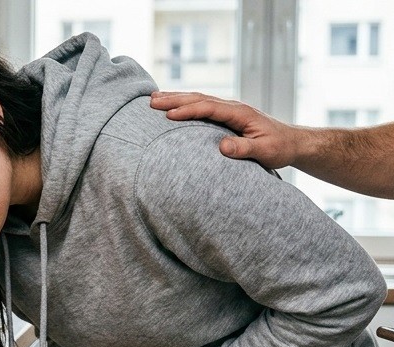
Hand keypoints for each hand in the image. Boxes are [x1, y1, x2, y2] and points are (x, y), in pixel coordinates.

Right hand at [150, 91, 300, 169]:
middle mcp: (233, 106)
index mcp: (240, 113)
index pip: (209, 108)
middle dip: (174, 99)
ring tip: (154, 98)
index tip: (168, 115)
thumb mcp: (265, 152)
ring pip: (198, 99)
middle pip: (199, 98)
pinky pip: (202, 105)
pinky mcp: (227, 115)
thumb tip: (222, 147)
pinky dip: (185, 103)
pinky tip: (173, 104)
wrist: (293, 142)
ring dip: (176, 98)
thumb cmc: (280, 148)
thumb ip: (244, 149)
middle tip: (151, 101)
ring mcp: (229, 109)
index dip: (188, 111)